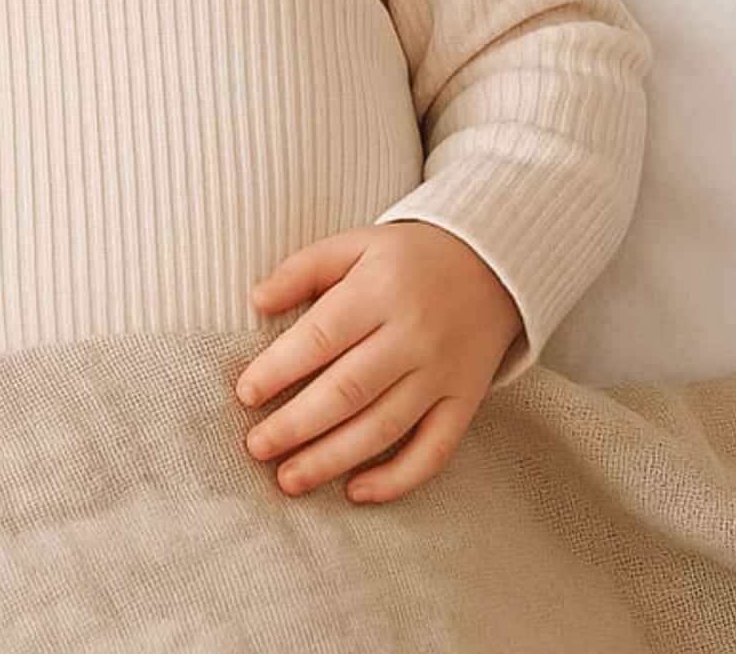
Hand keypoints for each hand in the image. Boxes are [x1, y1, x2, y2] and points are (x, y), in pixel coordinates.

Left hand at [233, 220, 521, 503]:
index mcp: (379, 291)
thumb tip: (255, 299)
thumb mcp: (354, 244)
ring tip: (289, 478)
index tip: (244, 395)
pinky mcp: (465, 402)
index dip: (279, 369)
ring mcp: (442, 373)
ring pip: (383, 428)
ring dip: (332, 459)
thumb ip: (303, 270)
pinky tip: (357, 491)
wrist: (491, 265)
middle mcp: (413, 335)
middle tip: (255, 447)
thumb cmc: (407, 257)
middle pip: (348, 391)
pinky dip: (397, 478)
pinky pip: (434, 450)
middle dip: (296, 425)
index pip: (321, 337)